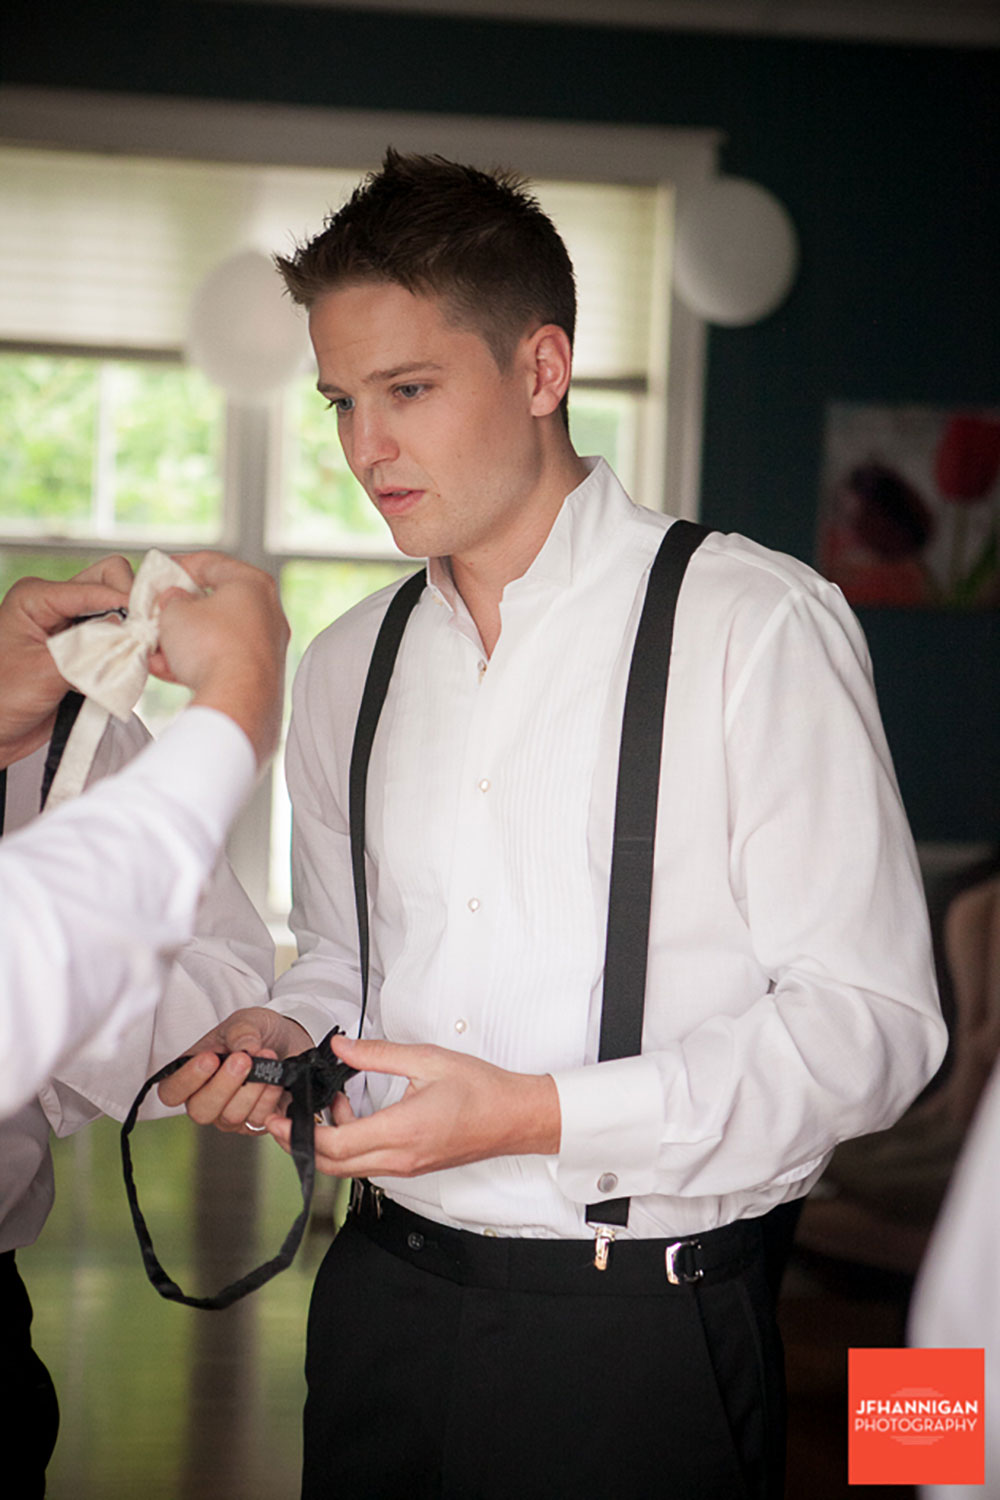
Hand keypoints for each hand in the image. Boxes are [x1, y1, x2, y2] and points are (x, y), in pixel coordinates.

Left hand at [0, 556, 132, 767]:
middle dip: (132, 609)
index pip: (98, 583)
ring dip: (131, 634)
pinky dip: (127, 655)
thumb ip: (87, 650)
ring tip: (137, 658)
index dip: (126, 602)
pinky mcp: (84, 654)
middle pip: (111, 586)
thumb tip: (129, 631)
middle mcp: (57, 607)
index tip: (146, 626)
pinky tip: (127, 670)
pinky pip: (117, 643)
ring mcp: (72, 629)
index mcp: (38, 598)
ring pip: (119, 614)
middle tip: (144, 637)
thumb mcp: (43, 672)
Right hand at [149, 552, 289, 766]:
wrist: (238, 702)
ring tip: (154, 650)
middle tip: (156, 615)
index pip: (212, 563)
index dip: (179, 565)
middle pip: (214, 603)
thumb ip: (170, 600)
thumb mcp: (175, 612)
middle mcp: (268, 612)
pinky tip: (167, 671)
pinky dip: (196, 664)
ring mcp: (267, 646)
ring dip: (182, 643)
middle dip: (179, 612)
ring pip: (215, 637)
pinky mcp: (261, 675)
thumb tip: (174, 601)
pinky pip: (222, 662)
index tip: (159, 573)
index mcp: (253, 584)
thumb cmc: (211, 647)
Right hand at [157, 1006, 313, 1132]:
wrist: (286, 1041)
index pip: (171, 1092)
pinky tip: (276, 1086)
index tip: (209, 1059)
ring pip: (231, 1116)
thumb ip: (241, 1031)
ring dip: (252, 1088)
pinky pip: (259, 1120)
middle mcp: (206, 1100)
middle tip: (243, 1060)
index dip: (186, 1081)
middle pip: (200, 1111)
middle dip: (224, 1085)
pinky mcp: (255, 1123)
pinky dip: (270, 1102)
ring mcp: (229, 1115)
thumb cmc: (255, 1033)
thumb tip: (247, 1047)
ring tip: (268, 1058)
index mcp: (192, 1074)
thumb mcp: (246, 1021)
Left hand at [266, 1035, 561, 1177]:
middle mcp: (400, 1157)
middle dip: (300, 1143)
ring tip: (329, 1104)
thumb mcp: (426, 1059)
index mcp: (402, 1131)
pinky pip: (367, 1164)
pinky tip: (352, 1116)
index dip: (300, 1133)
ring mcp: (406, 1167)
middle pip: (332, 1165)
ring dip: (327, 1142)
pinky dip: (348, 1145)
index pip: (335, 1145)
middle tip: (284, 1116)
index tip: (281, 1115)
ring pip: (348, 1168)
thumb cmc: (480, 1089)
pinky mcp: (411, 1166)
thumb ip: (377, 1054)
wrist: (515, 1117)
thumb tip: (340, 1046)